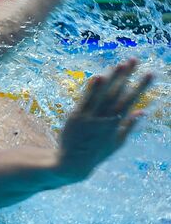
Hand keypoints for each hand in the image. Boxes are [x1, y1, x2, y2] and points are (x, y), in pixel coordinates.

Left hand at [57, 58, 153, 179]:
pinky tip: (98, 76)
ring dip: (112, 78)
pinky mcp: (76, 117)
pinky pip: (85, 100)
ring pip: (103, 95)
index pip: (131, 100)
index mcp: (116, 124)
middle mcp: (105, 119)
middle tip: (135, 60)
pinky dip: (92, 89)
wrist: (72, 163)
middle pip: (118, 94)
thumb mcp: (116, 142)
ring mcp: (90, 117)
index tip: (150, 73)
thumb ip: (129, 126)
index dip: (140, 86)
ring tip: (120, 63)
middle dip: (127, 76)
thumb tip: (142, 112)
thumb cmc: (96, 153)